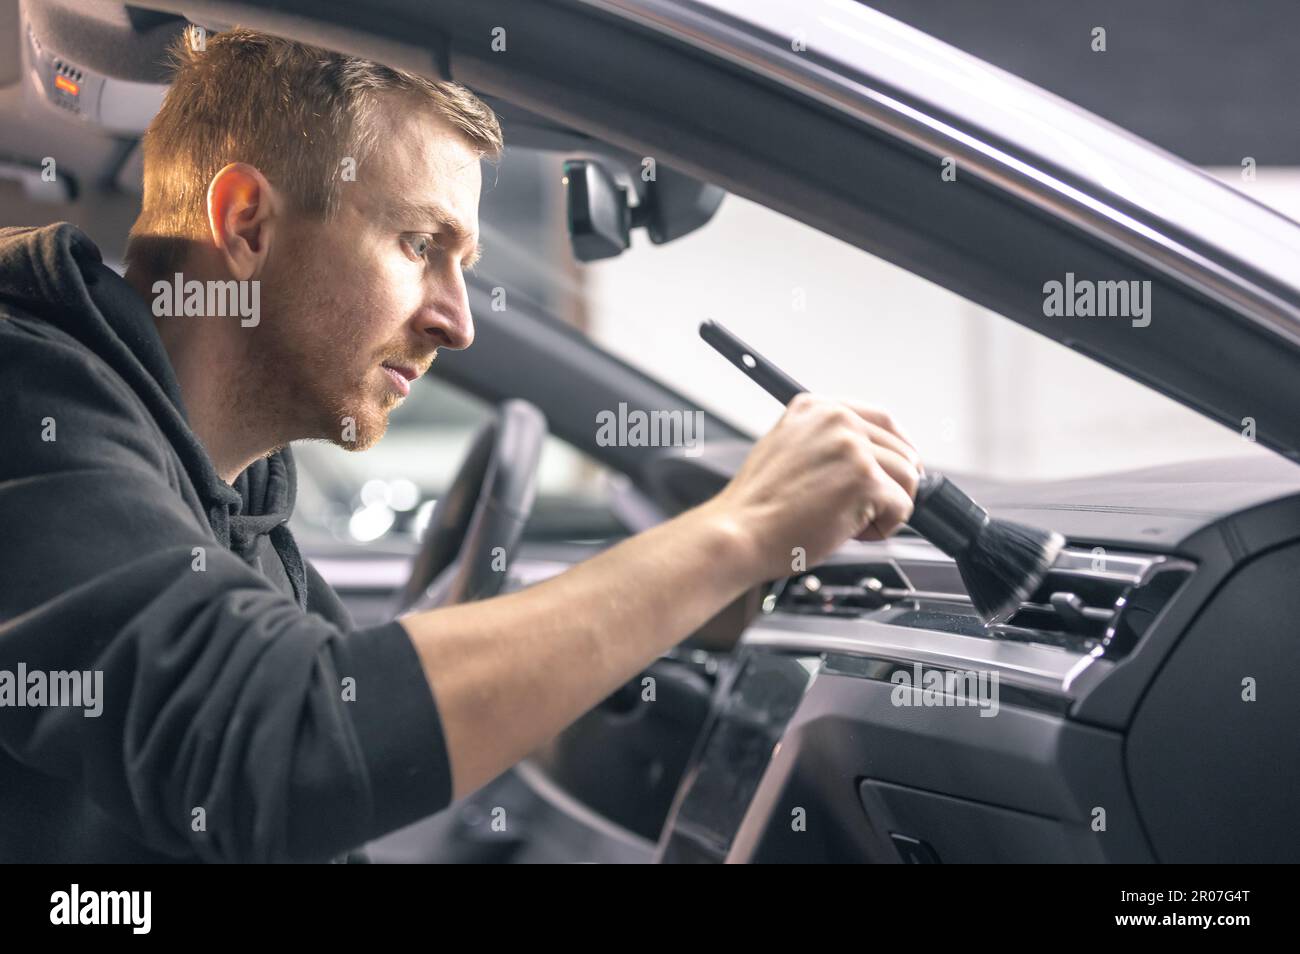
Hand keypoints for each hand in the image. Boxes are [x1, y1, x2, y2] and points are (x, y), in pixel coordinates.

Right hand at [707, 393, 922, 581]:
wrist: (738, 533)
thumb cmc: (758, 507)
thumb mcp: (788, 450)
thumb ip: (827, 443)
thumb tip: (872, 456)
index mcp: (817, 407)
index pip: (884, 420)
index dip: (897, 451)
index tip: (894, 474)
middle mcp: (836, 419)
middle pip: (902, 450)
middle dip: (887, 486)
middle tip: (851, 508)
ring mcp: (852, 448)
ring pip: (908, 478)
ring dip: (884, 508)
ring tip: (844, 520)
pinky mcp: (864, 480)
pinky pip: (903, 506)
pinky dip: (882, 528)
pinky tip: (847, 531)